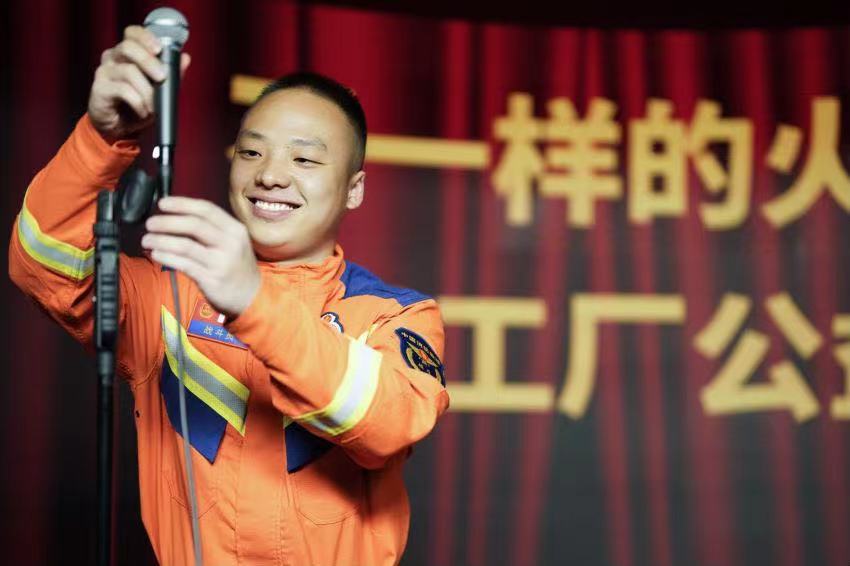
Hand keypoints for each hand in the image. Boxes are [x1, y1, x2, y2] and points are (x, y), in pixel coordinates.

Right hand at [87, 25, 190, 142]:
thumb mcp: (160, 89)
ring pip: (128, 71)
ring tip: (154, 106)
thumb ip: (172, 73)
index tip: (159, 49)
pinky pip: (123, 90)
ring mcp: (104, 72)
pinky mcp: (100, 89)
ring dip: (147, 91)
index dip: (145, 37)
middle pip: (128, 47)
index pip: (132, 33)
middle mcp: (113, 57)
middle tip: (162, 77)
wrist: (120, 128)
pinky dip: (138, 102)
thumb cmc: (139, 104)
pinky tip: (143, 111)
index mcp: (127, 52)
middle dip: (149, 61)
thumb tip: (186, 58)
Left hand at [141, 197, 260, 317]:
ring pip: (185, 245)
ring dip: (161, 240)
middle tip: (150, 223)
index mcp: (235, 229)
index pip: (206, 210)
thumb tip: (176, 216)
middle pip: (194, 225)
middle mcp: (230, 243)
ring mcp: (221, 262)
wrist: (252, 296)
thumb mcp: (233, 242)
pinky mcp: (212, 279)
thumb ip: (211, 229)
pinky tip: (156, 254)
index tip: (162, 203)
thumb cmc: (236, 266)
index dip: (182, 204)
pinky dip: (166, 257)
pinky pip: (184, 264)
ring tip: (146, 240)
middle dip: (167, 222)